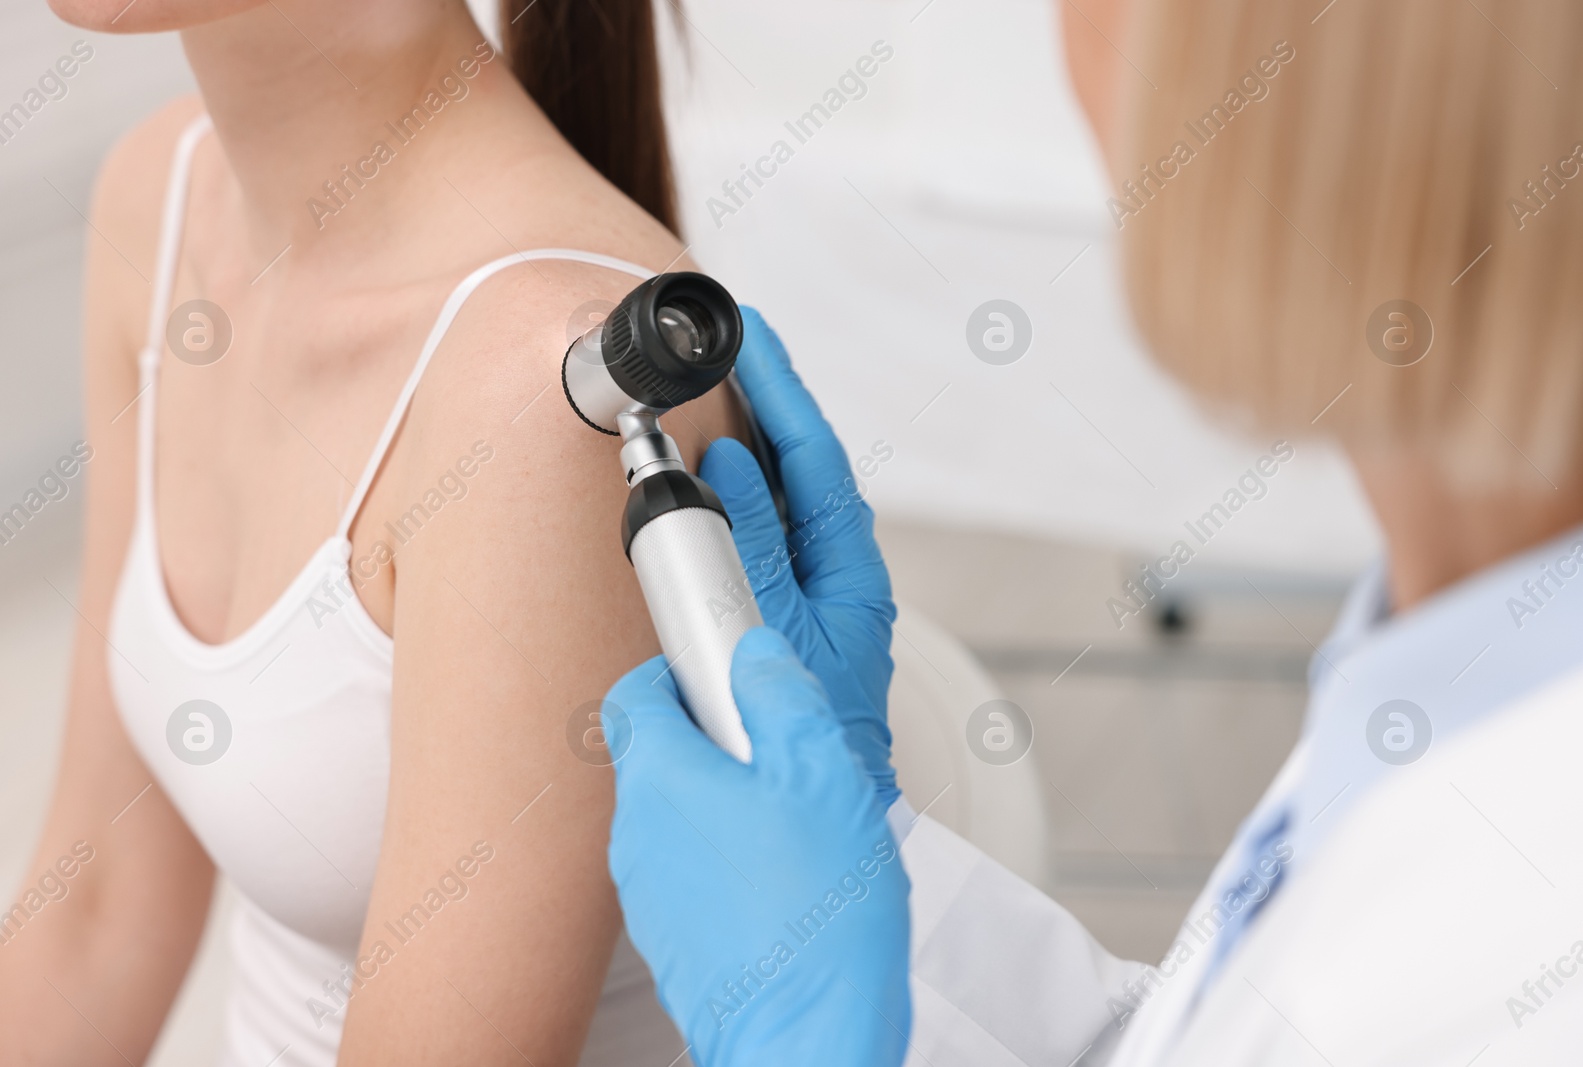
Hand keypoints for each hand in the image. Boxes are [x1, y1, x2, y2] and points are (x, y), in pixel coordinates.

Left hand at [606, 628, 910, 1066]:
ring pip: (679, 812)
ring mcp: (647, 890)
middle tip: (785, 757)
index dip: (681, 673)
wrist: (809, 1037)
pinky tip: (789, 879)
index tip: (731, 680)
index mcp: (663, 779)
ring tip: (798, 825)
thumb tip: (755, 652)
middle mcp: (637, 833)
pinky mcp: (669, 934)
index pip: (635, 692)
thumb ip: (781, 695)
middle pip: (660, 752)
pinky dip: (729, 857)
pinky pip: (690, 868)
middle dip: (719, 740)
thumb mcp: (821, 773)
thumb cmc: (817, 920)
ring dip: (729, 801)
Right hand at [699, 308, 898, 807]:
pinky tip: (699, 485)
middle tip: (724, 349)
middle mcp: (834, 572)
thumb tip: (722, 464)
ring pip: (769, 503)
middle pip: (796, 467)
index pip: (812, 456)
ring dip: (738, 450)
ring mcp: (806, 594)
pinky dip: (722, 505)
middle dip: (762, 405)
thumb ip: (745, 543)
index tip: (751, 333)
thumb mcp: (774, 626)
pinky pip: (747, 542)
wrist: (811, 814)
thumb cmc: (809, 731)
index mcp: (850, 569)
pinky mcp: (774, 617)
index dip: (782, 389)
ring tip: (710, 394)